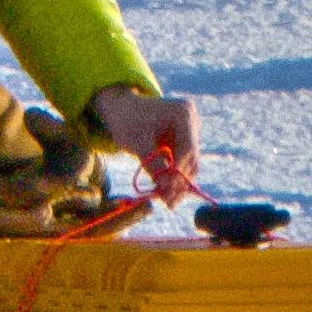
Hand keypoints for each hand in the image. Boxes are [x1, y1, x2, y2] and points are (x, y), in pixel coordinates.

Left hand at [89, 83, 201, 200]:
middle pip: (191, 159)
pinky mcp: (183, 143)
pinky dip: (172, 177)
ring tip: (166, 201)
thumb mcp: (137, 142)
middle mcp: (191, 122)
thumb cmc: (126, 120)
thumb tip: (167, 188)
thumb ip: (152, 164)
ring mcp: (189, 133)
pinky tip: (164, 192)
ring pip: (188, 165)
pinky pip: (181, 164)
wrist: (120, 109)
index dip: (179, 171)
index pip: (187, 147)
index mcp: (183, 113)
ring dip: (177, 183)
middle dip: (178, 181)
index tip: (168, 191)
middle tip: (168, 202)